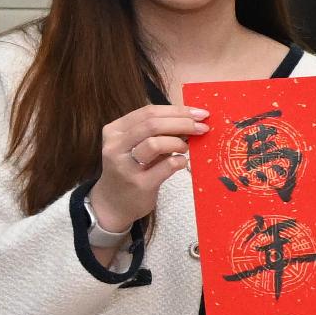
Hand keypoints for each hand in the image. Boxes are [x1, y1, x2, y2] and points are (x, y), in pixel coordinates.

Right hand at [90, 102, 207, 232]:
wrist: (113, 204)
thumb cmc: (130, 170)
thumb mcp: (135, 146)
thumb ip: (155, 132)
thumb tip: (190, 119)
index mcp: (114, 130)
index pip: (148, 112)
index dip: (177, 110)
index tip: (199, 113)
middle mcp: (116, 146)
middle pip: (153, 124)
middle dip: (183, 123)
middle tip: (202, 127)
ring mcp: (126, 166)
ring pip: (155, 143)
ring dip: (178, 142)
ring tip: (185, 147)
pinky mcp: (140, 184)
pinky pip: (166, 165)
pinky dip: (179, 160)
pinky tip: (181, 162)